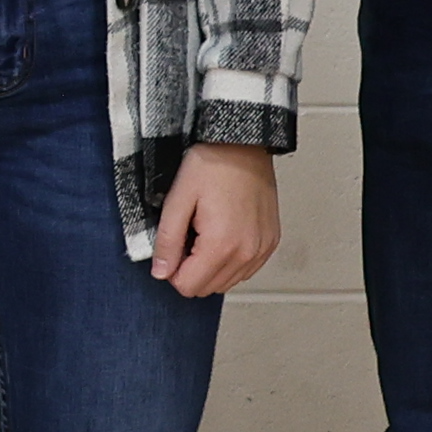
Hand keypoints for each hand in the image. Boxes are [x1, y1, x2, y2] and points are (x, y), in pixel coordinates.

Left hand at [148, 142, 280, 297]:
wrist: (244, 142)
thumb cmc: (212, 163)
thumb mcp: (178, 199)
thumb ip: (167, 241)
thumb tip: (161, 272)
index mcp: (222, 244)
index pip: (188, 286)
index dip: (172, 269)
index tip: (173, 245)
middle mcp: (247, 252)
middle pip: (207, 288)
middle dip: (191, 269)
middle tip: (188, 235)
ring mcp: (262, 249)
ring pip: (227, 282)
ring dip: (211, 266)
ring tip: (206, 231)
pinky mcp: (270, 242)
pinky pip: (246, 270)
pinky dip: (230, 261)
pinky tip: (223, 234)